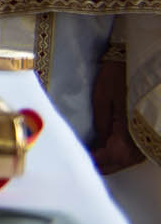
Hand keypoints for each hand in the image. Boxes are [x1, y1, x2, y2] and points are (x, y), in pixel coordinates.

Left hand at [89, 53, 143, 173]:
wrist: (136, 60)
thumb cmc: (117, 76)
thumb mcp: (103, 100)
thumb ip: (101, 126)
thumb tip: (96, 146)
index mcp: (130, 132)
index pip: (111, 157)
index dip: (94, 161)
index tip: (77, 160)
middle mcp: (141, 139)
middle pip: (120, 162)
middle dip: (101, 163)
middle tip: (81, 160)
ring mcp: (145, 136)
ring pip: (127, 157)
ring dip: (110, 159)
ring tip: (91, 155)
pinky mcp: (145, 129)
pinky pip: (132, 149)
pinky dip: (118, 152)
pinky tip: (105, 148)